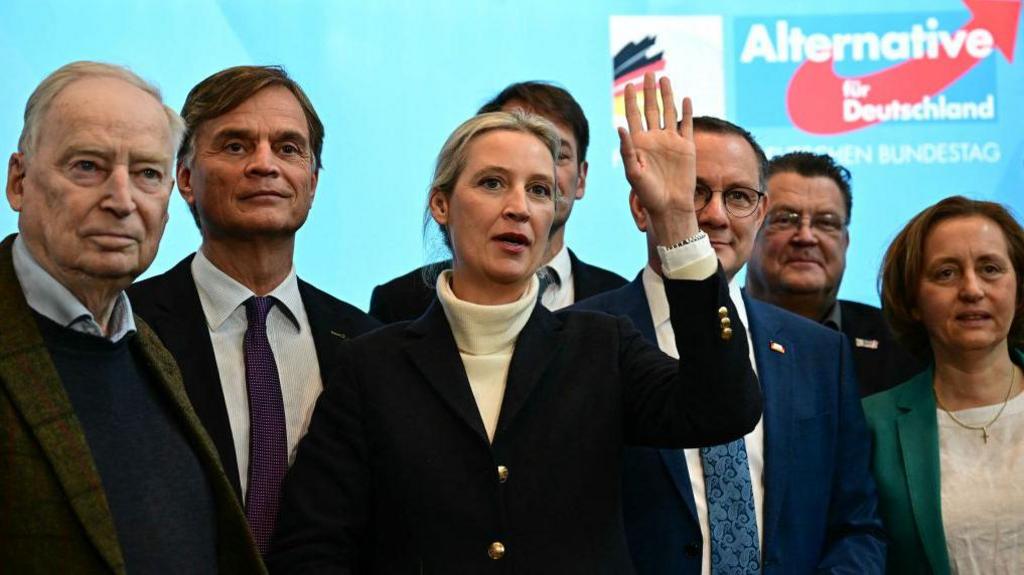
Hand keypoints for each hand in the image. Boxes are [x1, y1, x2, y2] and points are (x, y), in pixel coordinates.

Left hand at [618, 73, 697, 242]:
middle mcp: (654, 139)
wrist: (670, 206)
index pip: (633, 115)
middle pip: (650, 109)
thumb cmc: (647, 194)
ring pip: (668, 113)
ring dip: (667, 96)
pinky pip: (686, 125)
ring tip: (665, 79)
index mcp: (638, 143)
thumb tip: (619, 127)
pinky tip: (686, 99)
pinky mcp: (686, 147)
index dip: (632, 100)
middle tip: (649, 74)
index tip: (630, 84)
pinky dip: (686, 112)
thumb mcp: (632, 172)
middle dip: (649, 91)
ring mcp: (670, 142)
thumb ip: (626, 149)